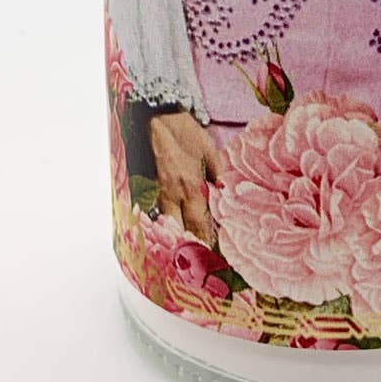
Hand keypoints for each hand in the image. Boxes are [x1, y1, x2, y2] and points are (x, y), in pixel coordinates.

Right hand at [148, 109, 220, 246]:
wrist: (161, 119)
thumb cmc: (189, 134)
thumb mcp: (211, 152)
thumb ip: (219, 174)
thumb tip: (226, 193)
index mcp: (192, 187)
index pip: (200, 223)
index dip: (206, 241)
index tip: (213, 255)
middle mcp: (175, 195)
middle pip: (181, 230)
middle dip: (190, 247)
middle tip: (199, 261)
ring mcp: (162, 192)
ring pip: (168, 224)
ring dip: (178, 237)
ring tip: (186, 252)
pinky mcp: (154, 187)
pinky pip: (161, 211)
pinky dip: (167, 223)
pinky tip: (172, 230)